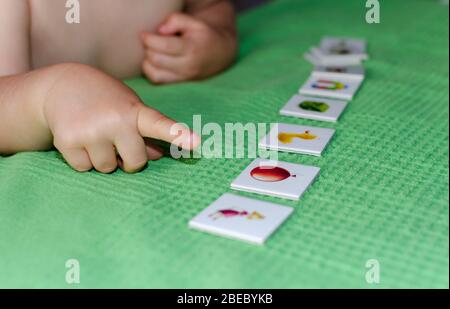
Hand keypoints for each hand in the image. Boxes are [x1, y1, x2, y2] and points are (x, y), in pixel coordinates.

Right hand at [42, 63, 199, 172]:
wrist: (62, 85)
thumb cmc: (106, 100)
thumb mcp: (129, 108)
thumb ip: (145, 131)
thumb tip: (158, 156)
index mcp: (135, 111)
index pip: (160, 125)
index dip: (178, 135)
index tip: (196, 142)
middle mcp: (115, 120)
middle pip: (135, 163)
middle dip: (128, 159)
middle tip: (117, 140)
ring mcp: (91, 131)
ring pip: (107, 168)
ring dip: (103, 158)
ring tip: (93, 133)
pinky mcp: (68, 141)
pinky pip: (84, 168)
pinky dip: (82, 159)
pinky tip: (78, 137)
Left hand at [141, 12, 236, 83]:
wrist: (219, 54)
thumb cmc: (204, 35)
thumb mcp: (194, 22)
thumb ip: (176, 20)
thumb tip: (159, 30)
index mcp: (191, 49)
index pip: (164, 46)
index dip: (149, 39)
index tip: (144, 33)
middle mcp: (187, 66)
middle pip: (156, 59)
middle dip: (148, 48)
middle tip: (150, 41)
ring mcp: (182, 77)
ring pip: (154, 73)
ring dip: (147, 61)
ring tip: (152, 51)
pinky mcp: (178, 83)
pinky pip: (157, 80)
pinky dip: (150, 70)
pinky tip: (154, 61)